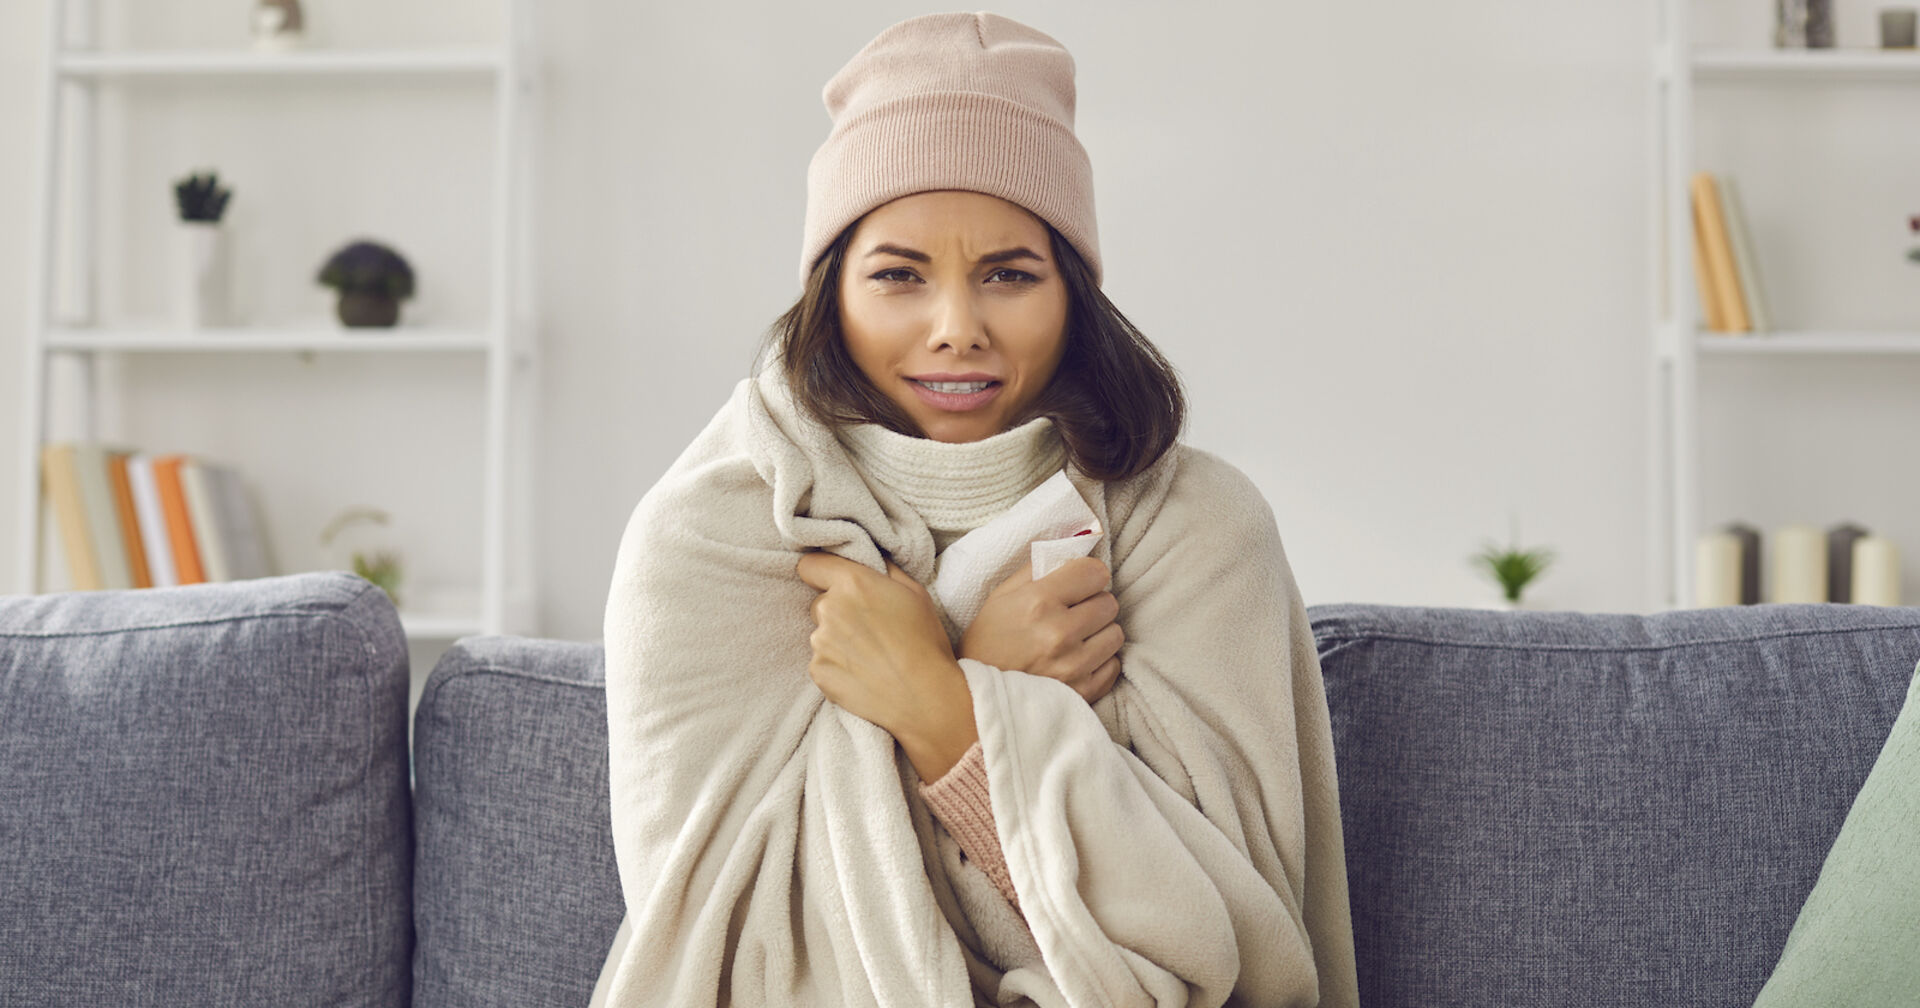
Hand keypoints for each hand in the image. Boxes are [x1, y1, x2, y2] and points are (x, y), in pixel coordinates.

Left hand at [796, 552, 976, 780]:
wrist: (926, 698)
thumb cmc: (926, 643)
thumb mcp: (915, 592)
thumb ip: (884, 569)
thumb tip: (869, 559)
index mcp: (853, 583)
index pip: (810, 565)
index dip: (822, 572)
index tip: (834, 581)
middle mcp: (829, 609)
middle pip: (819, 601)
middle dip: (838, 609)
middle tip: (868, 626)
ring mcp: (820, 642)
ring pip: (822, 632)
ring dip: (838, 639)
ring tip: (870, 654)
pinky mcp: (817, 672)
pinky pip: (821, 660)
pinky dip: (837, 664)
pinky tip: (863, 673)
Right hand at [960, 555, 1123, 704]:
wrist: (977, 695)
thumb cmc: (988, 640)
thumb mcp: (1002, 596)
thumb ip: (1038, 567)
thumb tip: (1074, 543)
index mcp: (1038, 602)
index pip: (1094, 572)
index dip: (1087, 575)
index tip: (1078, 583)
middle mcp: (1059, 633)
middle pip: (1109, 602)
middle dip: (1093, 603)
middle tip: (1073, 612)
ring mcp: (1073, 666)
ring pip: (1116, 633)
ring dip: (1099, 632)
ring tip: (1076, 638)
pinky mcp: (1083, 692)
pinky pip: (1114, 665)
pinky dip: (1100, 661)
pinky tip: (1077, 660)